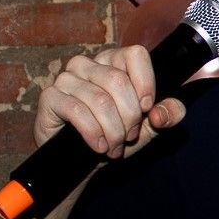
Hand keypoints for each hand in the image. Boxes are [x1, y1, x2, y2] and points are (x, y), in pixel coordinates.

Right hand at [33, 45, 186, 157]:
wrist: (82, 163)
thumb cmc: (115, 137)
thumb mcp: (149, 126)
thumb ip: (168, 114)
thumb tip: (162, 112)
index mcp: (113, 62)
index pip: (136, 55)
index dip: (146, 83)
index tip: (147, 108)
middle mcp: (88, 64)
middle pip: (118, 81)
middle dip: (130, 116)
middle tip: (128, 136)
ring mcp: (66, 78)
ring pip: (100, 99)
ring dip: (113, 130)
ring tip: (115, 147)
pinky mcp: (50, 97)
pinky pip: (77, 110)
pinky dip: (93, 133)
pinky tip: (99, 146)